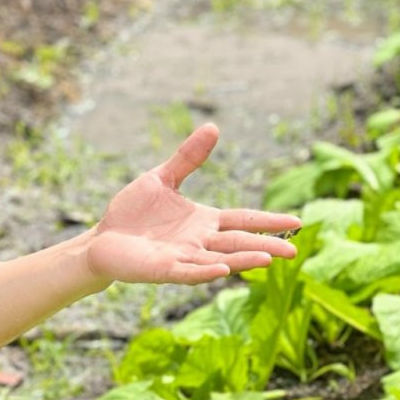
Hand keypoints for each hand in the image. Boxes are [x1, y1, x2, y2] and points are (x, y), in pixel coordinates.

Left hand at [85, 124, 302, 286]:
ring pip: (219, 260)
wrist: (103, 238)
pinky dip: (204, 271)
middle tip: (294, 251)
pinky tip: (222, 269)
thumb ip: (188, 158)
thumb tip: (213, 127)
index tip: (297, 221)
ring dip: (242, 260)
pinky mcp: (162, 269)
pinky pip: (187, 271)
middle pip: (238, 243)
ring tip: (268, 259)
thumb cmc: (133, 212)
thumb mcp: (162, 179)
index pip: (242, 220)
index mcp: (204, 221)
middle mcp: (199, 242)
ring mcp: (183, 257)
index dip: (267, 221)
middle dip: (266, 246)